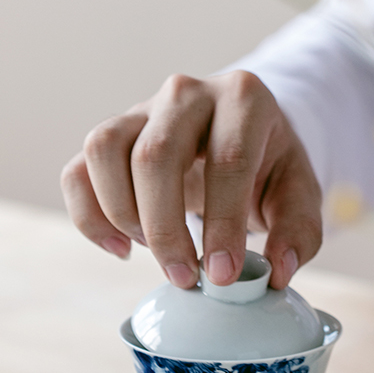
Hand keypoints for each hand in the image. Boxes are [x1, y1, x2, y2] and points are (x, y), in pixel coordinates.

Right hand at [61, 70, 321, 289]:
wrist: (234, 139)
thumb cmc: (265, 168)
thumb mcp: (296, 194)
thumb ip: (298, 232)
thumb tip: (275, 273)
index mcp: (243, 99)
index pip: (228, 160)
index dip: (223, 225)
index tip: (221, 277)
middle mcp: (185, 94)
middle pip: (154, 156)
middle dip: (165, 230)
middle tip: (183, 278)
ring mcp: (138, 111)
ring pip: (103, 151)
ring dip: (122, 215)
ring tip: (148, 251)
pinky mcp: (109, 139)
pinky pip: (75, 173)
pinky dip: (89, 219)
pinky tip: (120, 249)